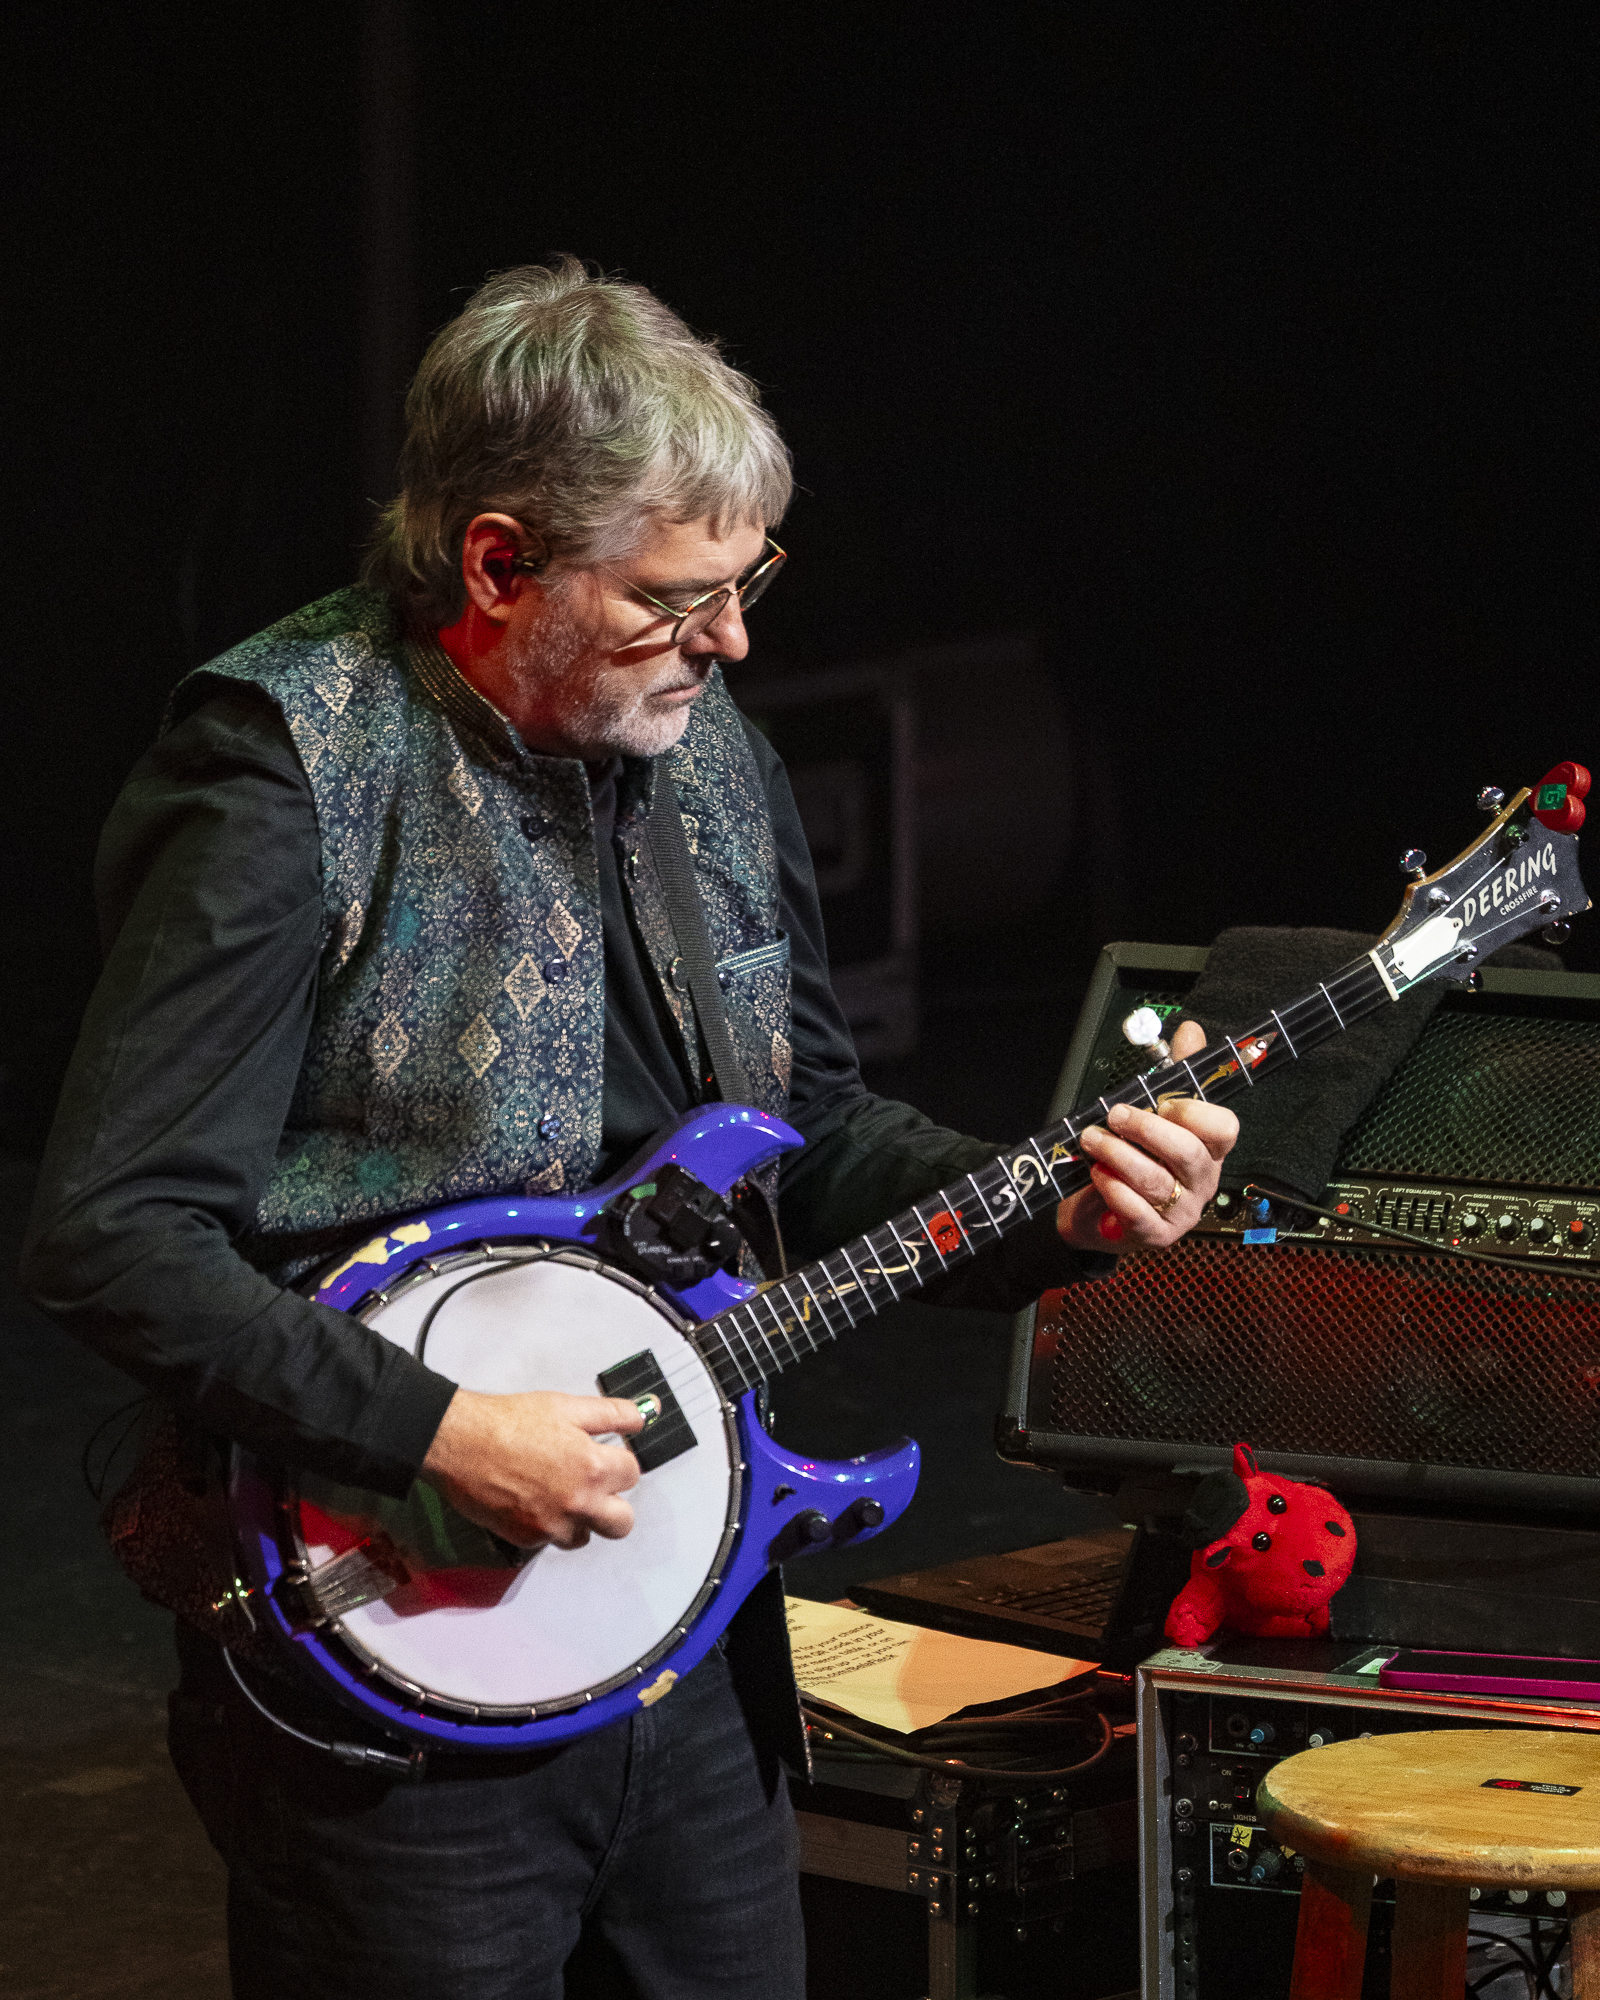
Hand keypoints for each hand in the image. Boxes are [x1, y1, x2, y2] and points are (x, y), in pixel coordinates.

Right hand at [419, 1388, 645, 1550]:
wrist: (459, 1443)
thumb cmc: (505, 1423)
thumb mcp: (566, 1407)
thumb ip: (611, 1414)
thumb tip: (641, 1416)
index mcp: (592, 1468)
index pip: (633, 1475)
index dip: (620, 1461)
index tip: (608, 1456)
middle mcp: (576, 1504)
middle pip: (622, 1523)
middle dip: (615, 1503)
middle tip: (597, 1484)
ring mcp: (551, 1526)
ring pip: (585, 1536)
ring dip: (581, 1519)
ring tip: (563, 1492)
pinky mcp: (526, 1538)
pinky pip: (551, 1539)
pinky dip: (549, 1524)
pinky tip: (536, 1499)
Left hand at [1056, 1020, 1237, 1254]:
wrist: (1099, 1212)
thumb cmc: (1132, 1159)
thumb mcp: (1152, 1114)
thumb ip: (1173, 1075)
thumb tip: (1190, 1031)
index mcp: (1208, 1148)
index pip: (1223, 1129)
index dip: (1193, 1113)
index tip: (1162, 1102)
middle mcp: (1202, 1181)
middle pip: (1188, 1154)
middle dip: (1146, 1129)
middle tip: (1114, 1116)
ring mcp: (1182, 1211)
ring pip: (1156, 1180)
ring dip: (1118, 1155)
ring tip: (1092, 1140)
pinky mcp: (1156, 1235)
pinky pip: (1139, 1213)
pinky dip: (1115, 1191)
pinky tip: (1098, 1176)